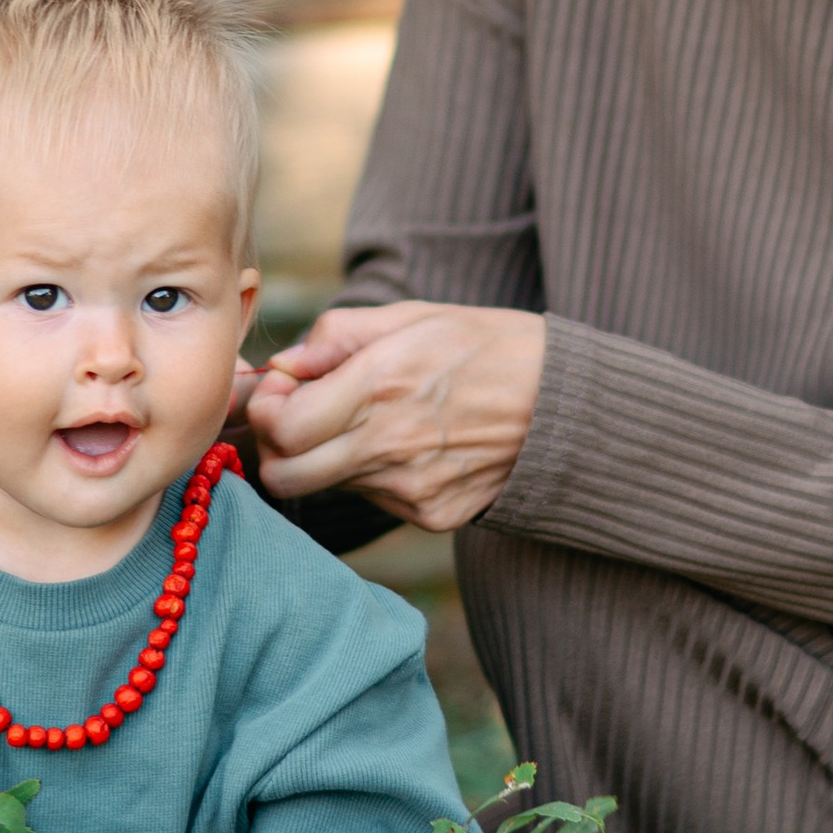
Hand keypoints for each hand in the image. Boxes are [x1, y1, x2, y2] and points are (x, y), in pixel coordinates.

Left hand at [245, 300, 544, 531]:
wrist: (567, 405)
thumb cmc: (487, 347)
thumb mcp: (414, 317)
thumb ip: (337, 337)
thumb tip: (283, 364)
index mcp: (380, 384)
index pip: (279, 428)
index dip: (265, 413)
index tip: (283, 394)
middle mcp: (389, 444)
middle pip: (286, 476)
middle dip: (279, 449)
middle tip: (301, 420)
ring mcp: (411, 488)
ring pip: (329, 487)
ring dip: (330, 459)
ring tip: (372, 423)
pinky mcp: (432, 515)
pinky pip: (375, 501)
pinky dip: (375, 476)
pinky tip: (410, 447)